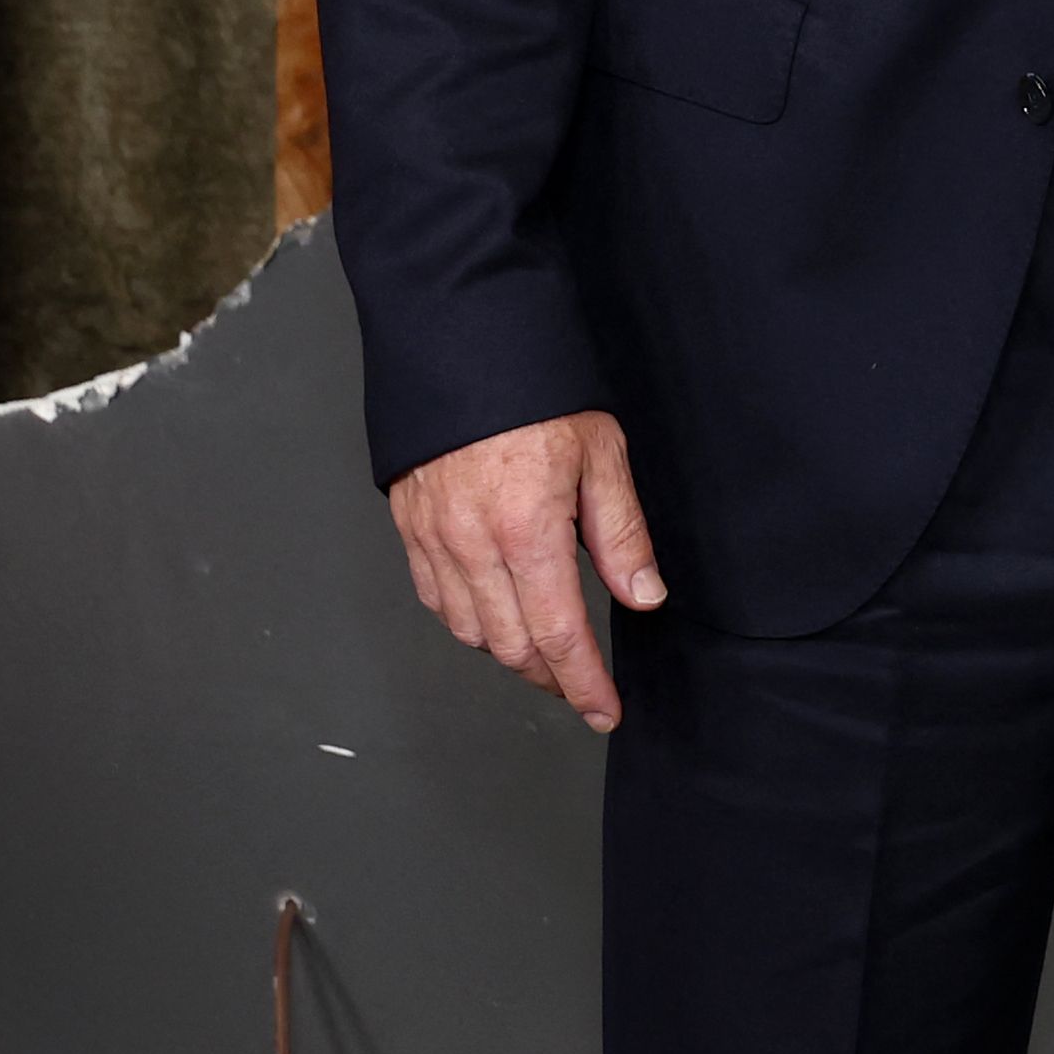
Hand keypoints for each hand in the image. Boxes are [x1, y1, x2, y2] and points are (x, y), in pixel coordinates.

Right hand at [389, 407, 663, 729]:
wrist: (460, 343)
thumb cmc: (536, 391)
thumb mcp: (602, 454)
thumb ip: (621, 534)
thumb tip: (643, 596)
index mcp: (527, 530)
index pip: (559, 635)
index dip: (582, 683)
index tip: (603, 709)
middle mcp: (473, 546)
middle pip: (512, 645)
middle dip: (551, 677)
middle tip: (582, 687)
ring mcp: (435, 541)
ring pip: (470, 631)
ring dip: (511, 653)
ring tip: (547, 654)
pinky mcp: (410, 530)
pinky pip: (437, 601)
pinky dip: (469, 623)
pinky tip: (496, 616)